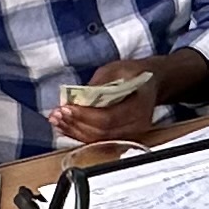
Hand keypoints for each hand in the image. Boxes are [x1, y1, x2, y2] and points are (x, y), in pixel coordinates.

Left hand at [50, 60, 171, 148]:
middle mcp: (137, 125)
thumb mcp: (116, 69)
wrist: (153, 82)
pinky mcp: (123, 137)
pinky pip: (99, 140)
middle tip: (56, 114)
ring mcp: (131, 134)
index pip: (108, 118)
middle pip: (101, 132)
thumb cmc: (135, 73)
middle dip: (75, 124)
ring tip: (56, 120)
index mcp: (138, 106)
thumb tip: (78, 97)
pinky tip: (65, 127)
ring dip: (74, 131)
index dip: (84, 115)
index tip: (65, 108)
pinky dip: (80, 135)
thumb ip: (98, 83)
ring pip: (98, 139)